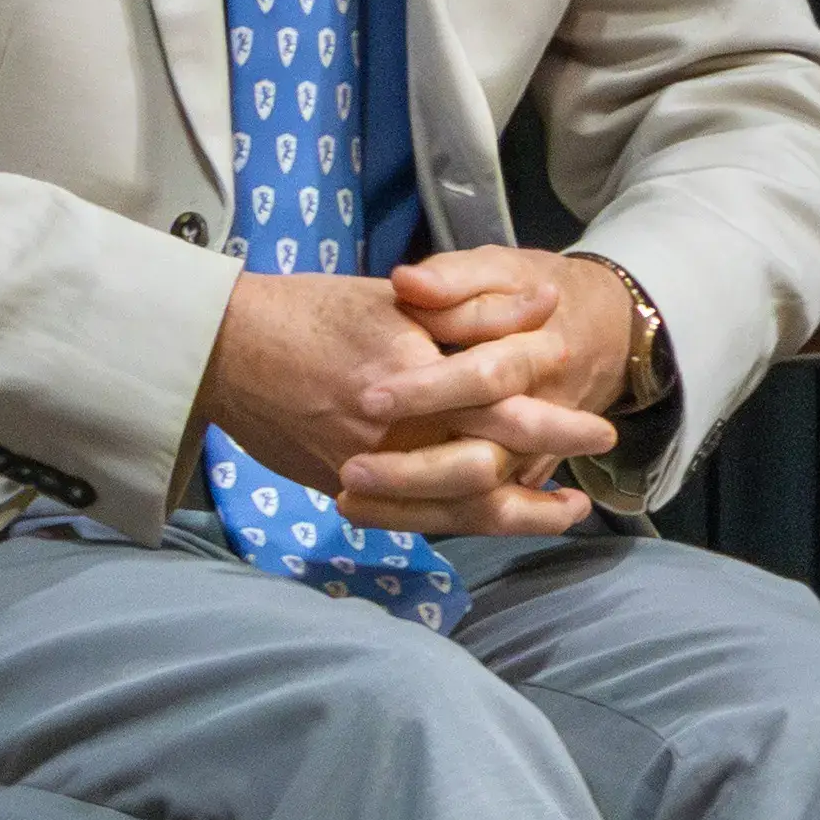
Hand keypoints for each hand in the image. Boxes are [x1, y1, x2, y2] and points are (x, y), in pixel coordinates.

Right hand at [196, 271, 598, 537]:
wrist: (223, 350)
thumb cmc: (310, 312)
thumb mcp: (396, 298)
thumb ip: (472, 308)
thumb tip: (543, 305)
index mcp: (412, 375)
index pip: (500, 392)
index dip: (550, 400)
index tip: (590, 404)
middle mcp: (394, 430)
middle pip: (488, 462)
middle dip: (548, 464)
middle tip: (597, 459)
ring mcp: (367, 467)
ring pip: (456, 506)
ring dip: (519, 513)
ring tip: (565, 510)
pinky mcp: (345, 486)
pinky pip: (416, 515)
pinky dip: (462, 521)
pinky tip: (494, 516)